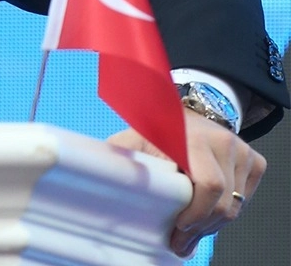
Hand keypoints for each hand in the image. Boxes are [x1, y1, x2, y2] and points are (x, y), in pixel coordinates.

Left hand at [108, 108, 265, 258]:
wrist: (185, 113)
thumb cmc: (156, 129)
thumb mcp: (134, 139)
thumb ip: (121, 158)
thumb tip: (100, 181)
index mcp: (192, 137)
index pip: (209, 186)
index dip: (196, 212)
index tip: (178, 227)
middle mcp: (222, 141)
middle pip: (224, 202)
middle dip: (202, 227)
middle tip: (182, 242)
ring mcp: (242, 150)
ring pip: (236, 205)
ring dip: (214, 224)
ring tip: (191, 232)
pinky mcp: (255, 161)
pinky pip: (246, 198)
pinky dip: (228, 211)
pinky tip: (207, 212)